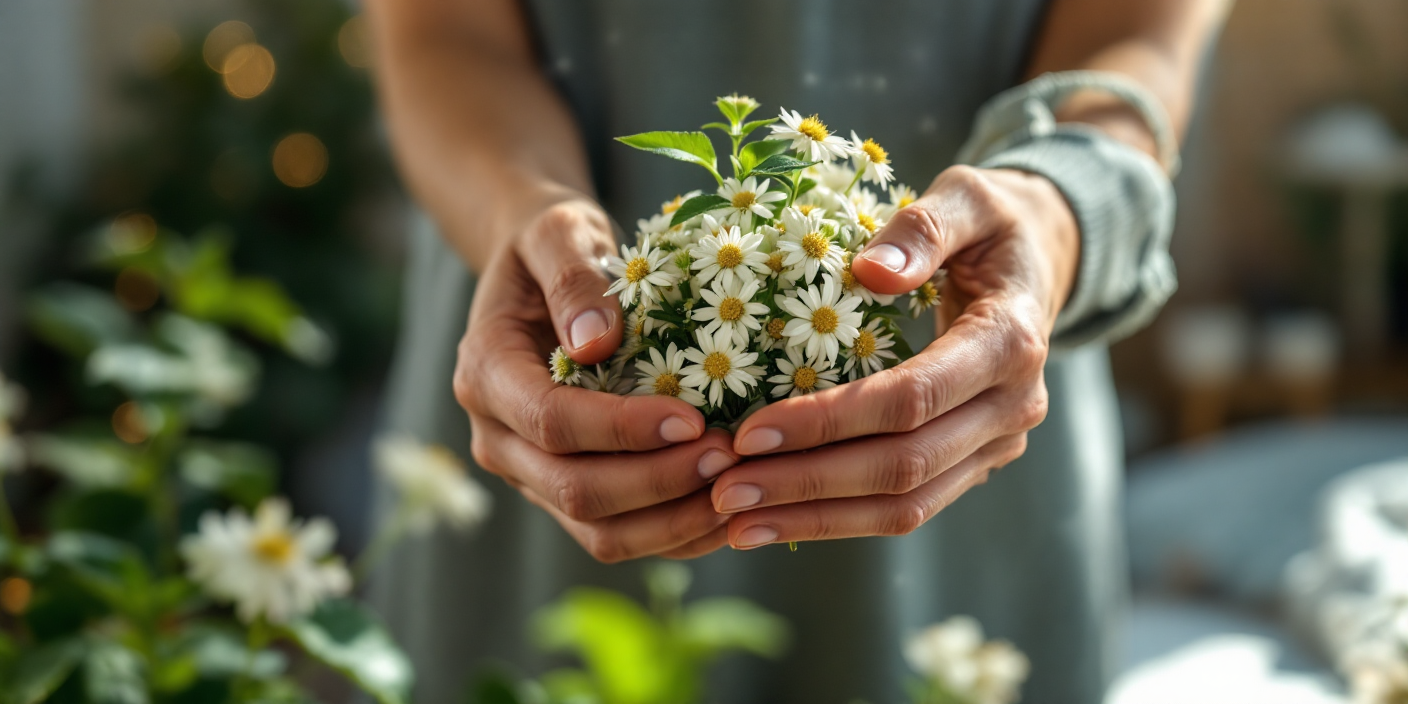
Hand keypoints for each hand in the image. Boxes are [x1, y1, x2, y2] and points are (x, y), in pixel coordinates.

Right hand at [454, 198, 738, 561]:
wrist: (539, 273)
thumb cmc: (553, 243)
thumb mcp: (559, 231)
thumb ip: (572, 278)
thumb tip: (594, 343)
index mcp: (486, 373)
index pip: (551, 422)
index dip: (622, 430)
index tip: (692, 418)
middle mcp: (497, 437)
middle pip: (575, 491)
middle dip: (658, 482)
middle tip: (731, 456)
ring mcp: (529, 475)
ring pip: (597, 532)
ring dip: (672, 521)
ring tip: (740, 489)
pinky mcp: (564, 495)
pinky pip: (619, 536)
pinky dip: (675, 535)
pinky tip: (730, 513)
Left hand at [710, 166, 1079, 548]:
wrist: (1040, 262)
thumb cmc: (990, 223)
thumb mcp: (967, 198)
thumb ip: (923, 227)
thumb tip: (870, 271)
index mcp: (1012, 340)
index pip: (911, 397)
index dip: (829, 420)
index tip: (750, 431)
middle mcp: (1014, 405)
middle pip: (904, 466)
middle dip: (808, 483)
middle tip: (725, 489)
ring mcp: (998, 443)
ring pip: (907, 504)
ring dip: (818, 518)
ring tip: (736, 524)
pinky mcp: (975, 463)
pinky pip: (908, 506)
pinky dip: (840, 519)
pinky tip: (774, 520)